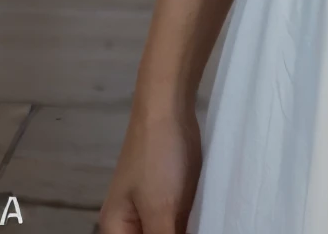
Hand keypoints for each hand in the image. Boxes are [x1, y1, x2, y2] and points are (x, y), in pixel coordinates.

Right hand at [98, 103, 201, 233]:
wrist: (168, 105)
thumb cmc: (157, 159)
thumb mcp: (161, 210)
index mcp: (117, 230)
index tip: (181, 232)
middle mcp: (131, 223)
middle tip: (199, 228)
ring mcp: (152, 206)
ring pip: (169, 232)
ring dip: (187, 230)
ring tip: (207, 225)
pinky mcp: (171, 193)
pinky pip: (180, 220)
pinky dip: (194, 224)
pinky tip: (210, 222)